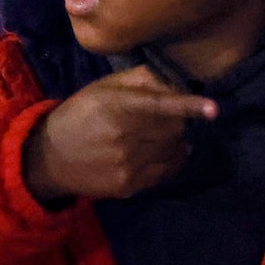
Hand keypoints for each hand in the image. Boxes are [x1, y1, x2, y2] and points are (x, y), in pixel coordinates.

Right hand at [22, 67, 217, 203]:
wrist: (50, 158)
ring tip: (159, 136)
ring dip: (174, 142)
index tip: (213, 109)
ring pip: (173, 151)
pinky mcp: (129, 186)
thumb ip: (139, 80)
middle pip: (174, 129)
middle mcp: (124, 137)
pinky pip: (164, 172)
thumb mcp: (102, 90)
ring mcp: (127, 165)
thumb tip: (174, 77)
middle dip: (176, 120)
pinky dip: (168, 160)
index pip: (159, 105)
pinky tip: (156, 153)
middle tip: (162, 117)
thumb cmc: (80, 115)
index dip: (188, 106)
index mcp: (116, 107)